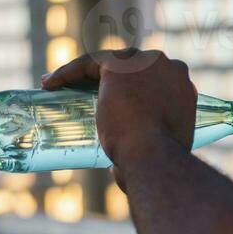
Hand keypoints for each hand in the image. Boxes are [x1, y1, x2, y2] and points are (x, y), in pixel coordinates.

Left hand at [41, 49, 196, 190]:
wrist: (154, 155)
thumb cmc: (157, 164)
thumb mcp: (156, 157)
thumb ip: (141, 154)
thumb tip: (118, 172)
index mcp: (183, 88)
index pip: (154, 81)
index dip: (133, 91)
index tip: (115, 106)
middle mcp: (169, 67)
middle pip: (132, 66)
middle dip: (110, 78)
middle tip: (87, 96)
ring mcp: (144, 63)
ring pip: (108, 61)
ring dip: (83, 71)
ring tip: (59, 87)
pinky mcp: (118, 65)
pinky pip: (88, 63)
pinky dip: (67, 71)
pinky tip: (49, 84)